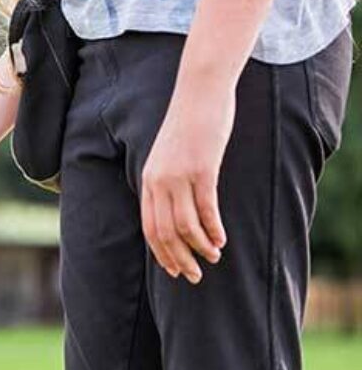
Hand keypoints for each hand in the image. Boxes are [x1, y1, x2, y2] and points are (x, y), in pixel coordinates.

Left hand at [140, 80, 232, 283]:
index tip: (173, 270)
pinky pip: (206, 208)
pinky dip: (213, 228)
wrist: (199, 92)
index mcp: (148, 181)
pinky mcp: (202, 169)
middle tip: (194, 276)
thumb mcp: (170, 158)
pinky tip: (221, 240)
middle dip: (179, 259)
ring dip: (199, 247)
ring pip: (185, 225)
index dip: (161, 253)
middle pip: (164, 232)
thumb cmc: (189, 126)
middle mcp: (159, 182)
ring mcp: (179, 176)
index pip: (149, 228)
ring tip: (213, 258)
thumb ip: (169, 183)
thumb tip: (177, 211)